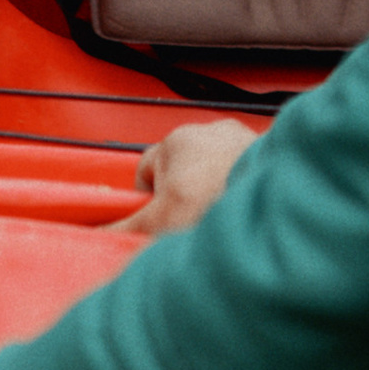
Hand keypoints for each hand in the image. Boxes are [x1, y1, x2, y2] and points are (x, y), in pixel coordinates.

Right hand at [116, 113, 258, 237]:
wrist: (272, 202)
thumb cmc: (213, 203)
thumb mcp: (155, 223)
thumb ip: (122, 230)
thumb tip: (96, 239)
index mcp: (177, 140)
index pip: (147, 169)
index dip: (148, 200)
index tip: (158, 219)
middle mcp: (210, 130)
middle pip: (181, 170)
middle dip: (182, 196)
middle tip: (189, 222)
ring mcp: (241, 138)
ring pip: (213, 170)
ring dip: (212, 191)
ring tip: (217, 216)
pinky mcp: (265, 151)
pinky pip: (242, 171)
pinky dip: (238, 188)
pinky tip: (240, 208)